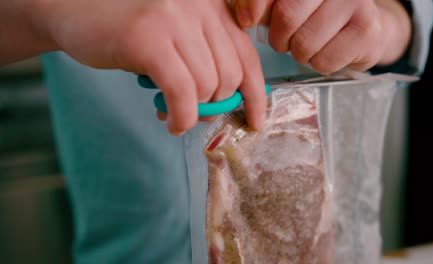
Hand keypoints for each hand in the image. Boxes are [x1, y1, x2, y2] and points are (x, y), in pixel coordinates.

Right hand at [41, 0, 266, 134]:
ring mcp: (174, 19)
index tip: (255, 120)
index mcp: (212, 7)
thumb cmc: (130, 34)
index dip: (256, 94)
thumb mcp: (178, 42)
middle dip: (215, 105)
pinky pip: (183, 92)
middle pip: (229, 75)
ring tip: (173, 114)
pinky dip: (182, 117)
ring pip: (207, 86)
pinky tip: (172, 124)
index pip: (248, 56)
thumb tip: (224, 106)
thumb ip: (205, 64)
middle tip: (194, 114)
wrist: (76, 14)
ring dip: (194, 112)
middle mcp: (199, 7)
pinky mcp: (149, 38)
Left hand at [232, 0, 411, 73]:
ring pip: (305, 43)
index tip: (247, 21)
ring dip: (300, 54)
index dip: (253, 7)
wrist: (363, 29)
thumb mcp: (285, 4)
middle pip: (288, 16)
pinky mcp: (365, 30)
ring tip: (309, 45)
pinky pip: (324, 61)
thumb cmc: (315, 16)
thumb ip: (261, 5)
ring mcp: (355, 3)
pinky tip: (327, 51)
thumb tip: (245, 16)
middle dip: (279, 37)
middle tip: (285, 40)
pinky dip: (319, 64)